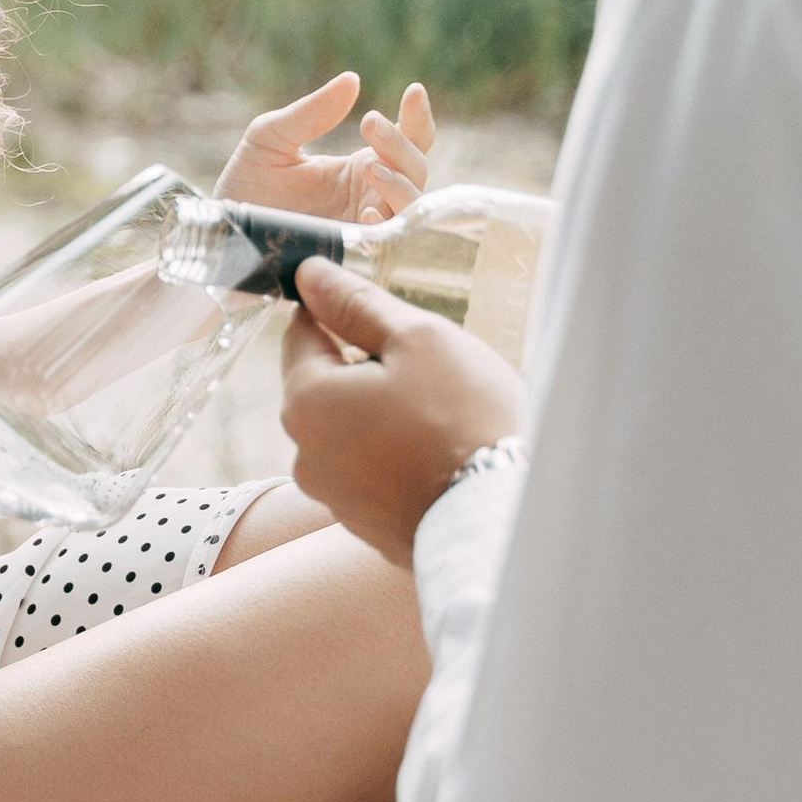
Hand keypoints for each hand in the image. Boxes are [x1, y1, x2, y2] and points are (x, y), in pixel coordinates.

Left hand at [217, 72, 433, 224]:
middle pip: (415, 167)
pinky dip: (384, 226)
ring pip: (410, 204)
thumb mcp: (271, 138)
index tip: (414, 90)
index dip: (416, 117)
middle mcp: (370, 195)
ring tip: (371, 169)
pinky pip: (385, 242)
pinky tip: (367, 214)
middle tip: (369, 122)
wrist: (222, 233)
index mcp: (359, 166)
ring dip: (399, 184)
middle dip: (401, 144)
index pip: (406, 139)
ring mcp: (364, 225)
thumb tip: (351, 79)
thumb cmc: (247, 185)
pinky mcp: (353, 252)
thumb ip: (309, 113)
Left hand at [279, 259, 521, 566]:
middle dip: (365, 368)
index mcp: (306, 402)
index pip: (300, 336)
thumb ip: (356, 304)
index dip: (333, 311)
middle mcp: (306, 455)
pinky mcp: (368, 528)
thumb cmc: (465, 421)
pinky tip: (441, 455)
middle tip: (427, 368)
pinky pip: (374, 473)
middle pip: (324, 387)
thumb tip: (308, 274)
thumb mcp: (416, 340)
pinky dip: (397, 457)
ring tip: (443, 417)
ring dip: (382, 415)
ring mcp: (335, 498)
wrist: (502, 521)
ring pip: (349, 432)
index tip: (369, 305)